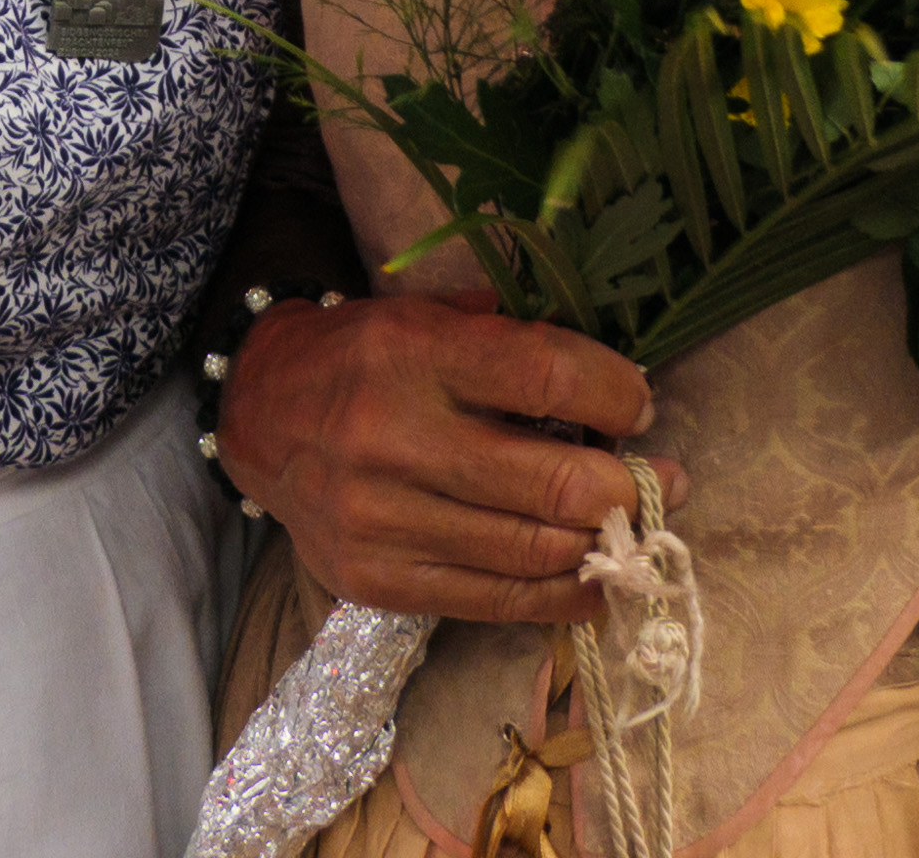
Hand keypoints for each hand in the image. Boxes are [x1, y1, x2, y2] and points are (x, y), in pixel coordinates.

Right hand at [213, 292, 674, 623]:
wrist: (257, 415)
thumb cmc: (360, 357)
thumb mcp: (424, 316)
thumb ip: (508, 342)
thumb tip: (613, 391)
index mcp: (411, 352)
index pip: (546, 375)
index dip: (616, 394)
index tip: (638, 406)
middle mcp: (394, 437)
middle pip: (553, 480)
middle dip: (628, 487)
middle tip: (661, 481)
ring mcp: (383, 519)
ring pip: (534, 551)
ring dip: (603, 543)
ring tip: (631, 526)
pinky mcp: (380, 580)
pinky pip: (497, 603)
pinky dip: (561, 594)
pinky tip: (591, 576)